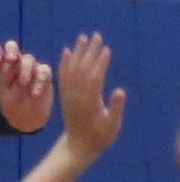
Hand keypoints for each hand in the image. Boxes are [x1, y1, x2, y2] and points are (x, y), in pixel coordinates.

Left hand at [0, 39, 53, 132]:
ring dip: (25, 67)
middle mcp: (16, 63)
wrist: (27, 120)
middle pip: (12, 47)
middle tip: (11, 59)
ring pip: (29, 58)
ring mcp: (31, 67)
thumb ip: (5, 76)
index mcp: (2, 66)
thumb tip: (10, 61)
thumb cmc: (12, 104)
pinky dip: (40, 79)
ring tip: (23, 82)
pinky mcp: (44, 75)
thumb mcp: (4, 92)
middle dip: (11, 50)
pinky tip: (35, 92)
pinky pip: (44, 70)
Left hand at [57, 31, 126, 164]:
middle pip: (83, 70)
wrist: (77, 146)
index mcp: (90, 103)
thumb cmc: (99, 137)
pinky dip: (64, 63)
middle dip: (90, 51)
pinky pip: (62, 77)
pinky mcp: (64, 96)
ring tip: (82, 37)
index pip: (95, 78)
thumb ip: (116, 109)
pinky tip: (66, 51)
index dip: (101, 63)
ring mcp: (69, 96)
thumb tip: (120, 91)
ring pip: (72, 70)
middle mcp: (77, 97)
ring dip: (77, 53)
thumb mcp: (112, 126)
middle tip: (96, 35)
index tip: (106, 49)